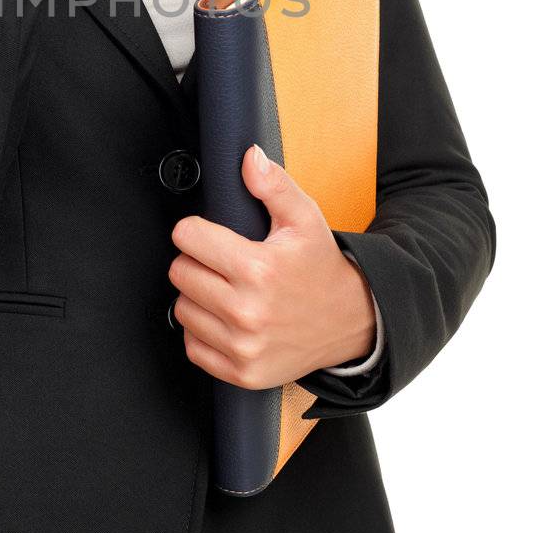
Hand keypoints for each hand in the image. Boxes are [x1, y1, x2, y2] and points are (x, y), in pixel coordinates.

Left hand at [168, 144, 376, 388]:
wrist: (351, 322)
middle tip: (223, 262)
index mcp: (258, 268)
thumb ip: (273, 185)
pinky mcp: (241, 373)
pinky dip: (203, 332)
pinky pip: (192, 346)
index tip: (211, 234)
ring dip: (197, 297)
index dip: (196, 230)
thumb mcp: (305, 218)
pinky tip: (227, 319)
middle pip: (180, 272)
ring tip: (226, 290)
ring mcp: (243, 347)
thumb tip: (249, 158)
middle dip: (196, 261)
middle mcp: (247, 311)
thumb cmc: (321, 267)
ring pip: (182, 308)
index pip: (187, 237)